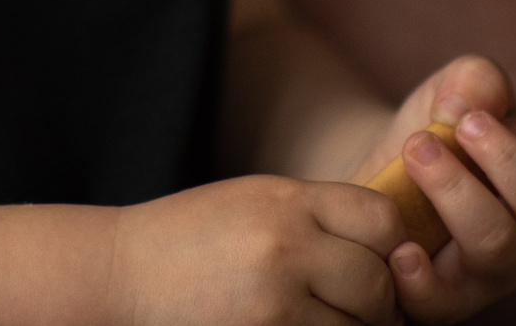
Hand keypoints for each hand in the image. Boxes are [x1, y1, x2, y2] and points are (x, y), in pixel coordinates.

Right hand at [110, 174, 403, 325]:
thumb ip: (318, 215)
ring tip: (325, 316)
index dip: (391, 243)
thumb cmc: (191, 238)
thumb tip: (394, 245)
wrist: (121, 275)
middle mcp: (286, 246)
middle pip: (380, 280)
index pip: (383, 219)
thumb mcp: (254, 202)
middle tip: (359, 305)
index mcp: (286, 201)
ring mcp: (276, 300)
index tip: (374, 257)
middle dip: (380, 300)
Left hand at [350, 55, 515, 321]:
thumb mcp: (452, 92)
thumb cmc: (436, 134)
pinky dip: (420, 274)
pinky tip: (400, 246)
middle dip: (504, 157)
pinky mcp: (446, 297)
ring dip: (455, 190)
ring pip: (497, 243)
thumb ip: (474, 80)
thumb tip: (466, 103)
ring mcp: (494, 268)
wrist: (380, 182)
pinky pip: (443, 299)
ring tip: (417, 148)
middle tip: (462, 125)